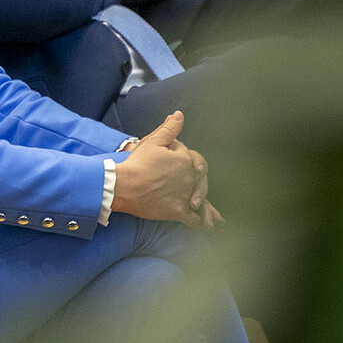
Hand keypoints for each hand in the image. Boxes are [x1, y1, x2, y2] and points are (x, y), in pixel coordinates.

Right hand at [111, 111, 208, 226]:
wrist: (124, 186)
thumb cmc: (137, 163)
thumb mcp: (153, 141)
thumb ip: (169, 129)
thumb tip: (179, 114)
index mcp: (185, 160)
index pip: (193, 159)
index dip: (187, 160)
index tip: (180, 164)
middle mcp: (189, 178)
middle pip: (200, 180)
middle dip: (199, 183)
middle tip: (197, 189)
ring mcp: (185, 196)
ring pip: (201, 200)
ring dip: (208, 206)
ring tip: (218, 217)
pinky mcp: (178, 212)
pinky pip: (195, 219)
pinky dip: (203, 223)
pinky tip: (210, 227)